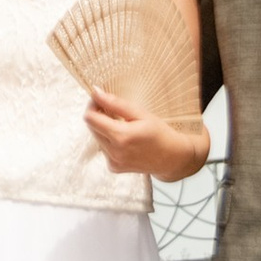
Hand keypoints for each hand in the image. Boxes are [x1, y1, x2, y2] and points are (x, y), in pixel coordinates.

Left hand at [82, 87, 207, 181]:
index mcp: (121, 136)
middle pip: (91, 127)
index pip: (90, 118)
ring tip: (122, 125)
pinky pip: (103, 148)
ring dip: (104, 128)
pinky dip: (109, 140)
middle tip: (113, 110)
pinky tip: (124, 140)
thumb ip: (116, 103)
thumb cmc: (159, 132)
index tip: (100, 99)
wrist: (171, 157)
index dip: (92, 105)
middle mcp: (114, 152)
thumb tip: (96, 92)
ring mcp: (113, 161)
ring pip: (96, 138)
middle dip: (98, 116)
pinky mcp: (114, 167)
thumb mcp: (140, 113)